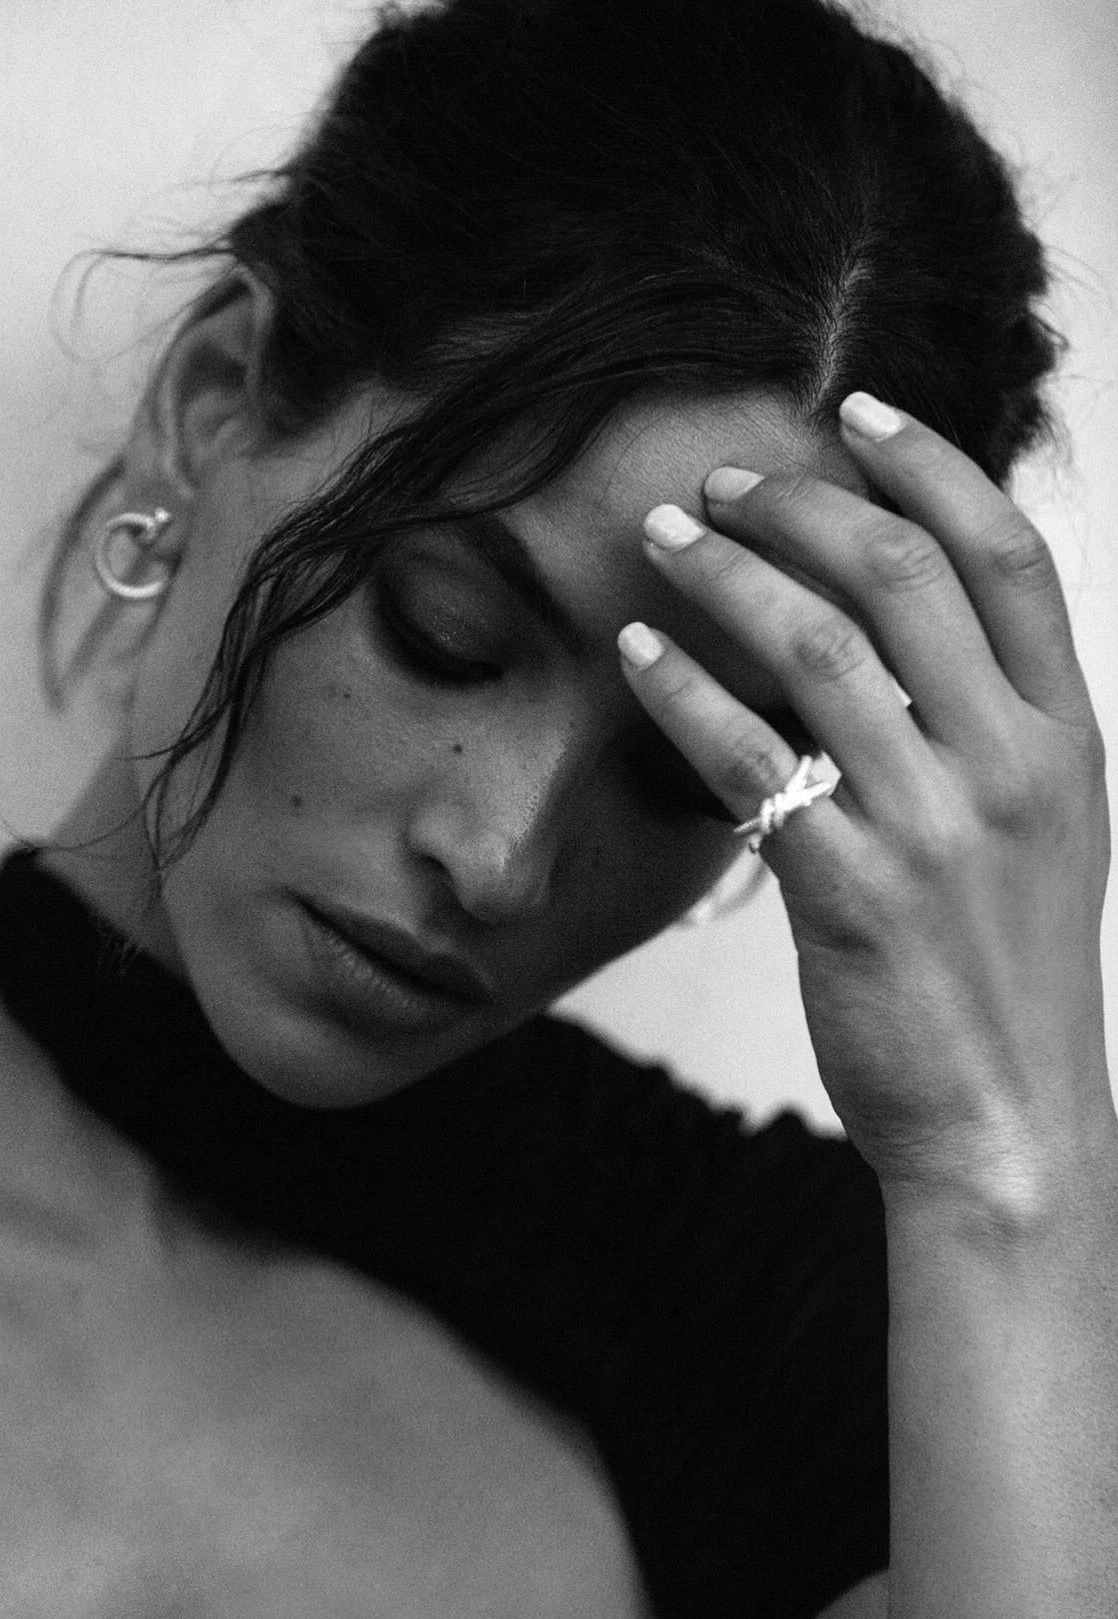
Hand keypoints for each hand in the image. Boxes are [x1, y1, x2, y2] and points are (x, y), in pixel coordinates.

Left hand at [618, 392, 1112, 1212]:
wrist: (1008, 1123)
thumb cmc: (1005, 973)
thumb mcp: (1041, 834)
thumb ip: (990, 728)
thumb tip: (900, 631)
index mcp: (1065, 737)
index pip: (1008, 555)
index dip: (931, 462)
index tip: (856, 412)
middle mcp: (1009, 763)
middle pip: (903, 573)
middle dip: (802, 504)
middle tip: (722, 482)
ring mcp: (935, 824)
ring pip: (818, 645)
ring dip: (728, 574)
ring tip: (665, 538)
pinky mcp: (852, 888)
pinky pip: (751, 756)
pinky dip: (684, 688)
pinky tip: (637, 653)